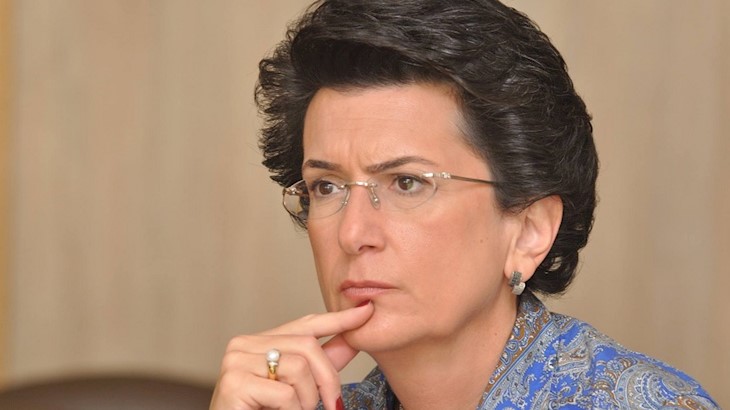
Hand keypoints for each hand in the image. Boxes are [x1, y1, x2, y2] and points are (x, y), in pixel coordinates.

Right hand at [210, 302, 373, 409]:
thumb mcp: (299, 386)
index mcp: (260, 341)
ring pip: (299, 368)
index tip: (366, 312)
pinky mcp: (234, 383)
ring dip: (307, 400)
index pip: (305, 324)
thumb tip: (353, 340)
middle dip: (328, 379)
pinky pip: (284, 394)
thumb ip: (323, 363)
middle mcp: (244, 344)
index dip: (337, 320)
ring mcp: (236, 361)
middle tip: (333, 404)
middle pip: (308, 346)